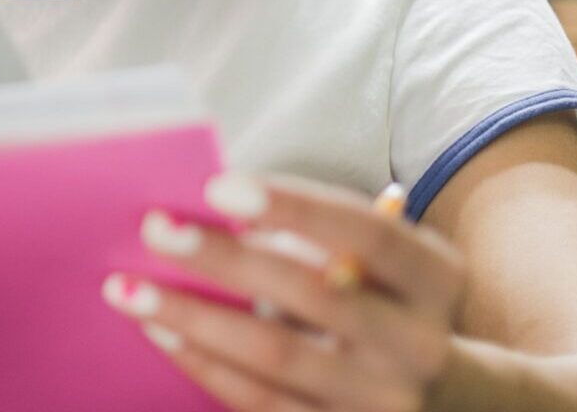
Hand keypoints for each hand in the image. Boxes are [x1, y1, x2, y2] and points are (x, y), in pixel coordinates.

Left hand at [105, 174, 462, 410]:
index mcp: (434, 278)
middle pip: (313, 295)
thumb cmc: (383, 299)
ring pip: (277, 356)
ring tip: (128, 288)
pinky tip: (160, 332)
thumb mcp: (379, 261)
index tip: (215, 186)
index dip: (293, 208)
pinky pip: (261, 403)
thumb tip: (206, 206)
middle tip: (154, 228)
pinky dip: (204, 364)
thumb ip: (314, 233)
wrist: (448, 398)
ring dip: (194, 317)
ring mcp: (382, 400)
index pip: (366, 233)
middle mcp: (418, 343)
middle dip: (226, 260)